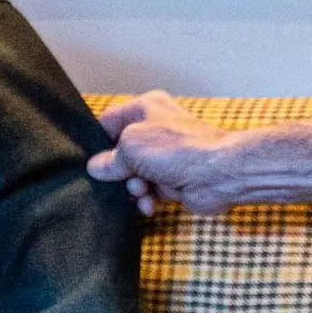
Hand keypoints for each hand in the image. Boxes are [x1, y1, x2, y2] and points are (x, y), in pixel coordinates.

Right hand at [88, 91, 242, 215]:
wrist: (219, 174)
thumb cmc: (178, 150)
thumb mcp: (131, 146)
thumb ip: (109, 159)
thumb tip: (97, 168)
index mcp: (145, 108)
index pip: (109, 122)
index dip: (98, 143)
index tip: (92, 162)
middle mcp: (154, 130)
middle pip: (119, 154)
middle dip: (118, 172)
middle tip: (123, 179)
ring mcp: (164, 156)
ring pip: (132, 176)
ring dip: (132, 188)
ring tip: (142, 191)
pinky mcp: (172, 179)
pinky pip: (148, 191)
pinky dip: (146, 200)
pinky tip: (150, 204)